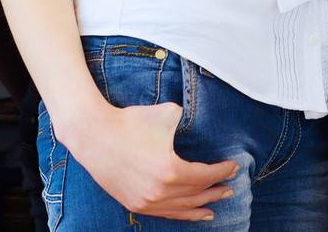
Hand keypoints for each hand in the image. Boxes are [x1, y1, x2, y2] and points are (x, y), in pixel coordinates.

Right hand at [66, 101, 238, 220]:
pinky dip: (181, 214)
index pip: (205, 175)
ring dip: (201, 206)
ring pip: (182, 208)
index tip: (234, 166)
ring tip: (216, 205)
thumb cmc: (130, 122)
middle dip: (216, 190)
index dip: (222, 171)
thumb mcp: (167, 113)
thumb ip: (187, 119)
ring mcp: (147, 201)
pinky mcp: (135, 204)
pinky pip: (165, 213)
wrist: (94, 135)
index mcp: (171, 171)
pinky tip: (191, 213)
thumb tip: (196, 122)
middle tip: (230, 187)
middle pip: (196, 194)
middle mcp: (161, 192)